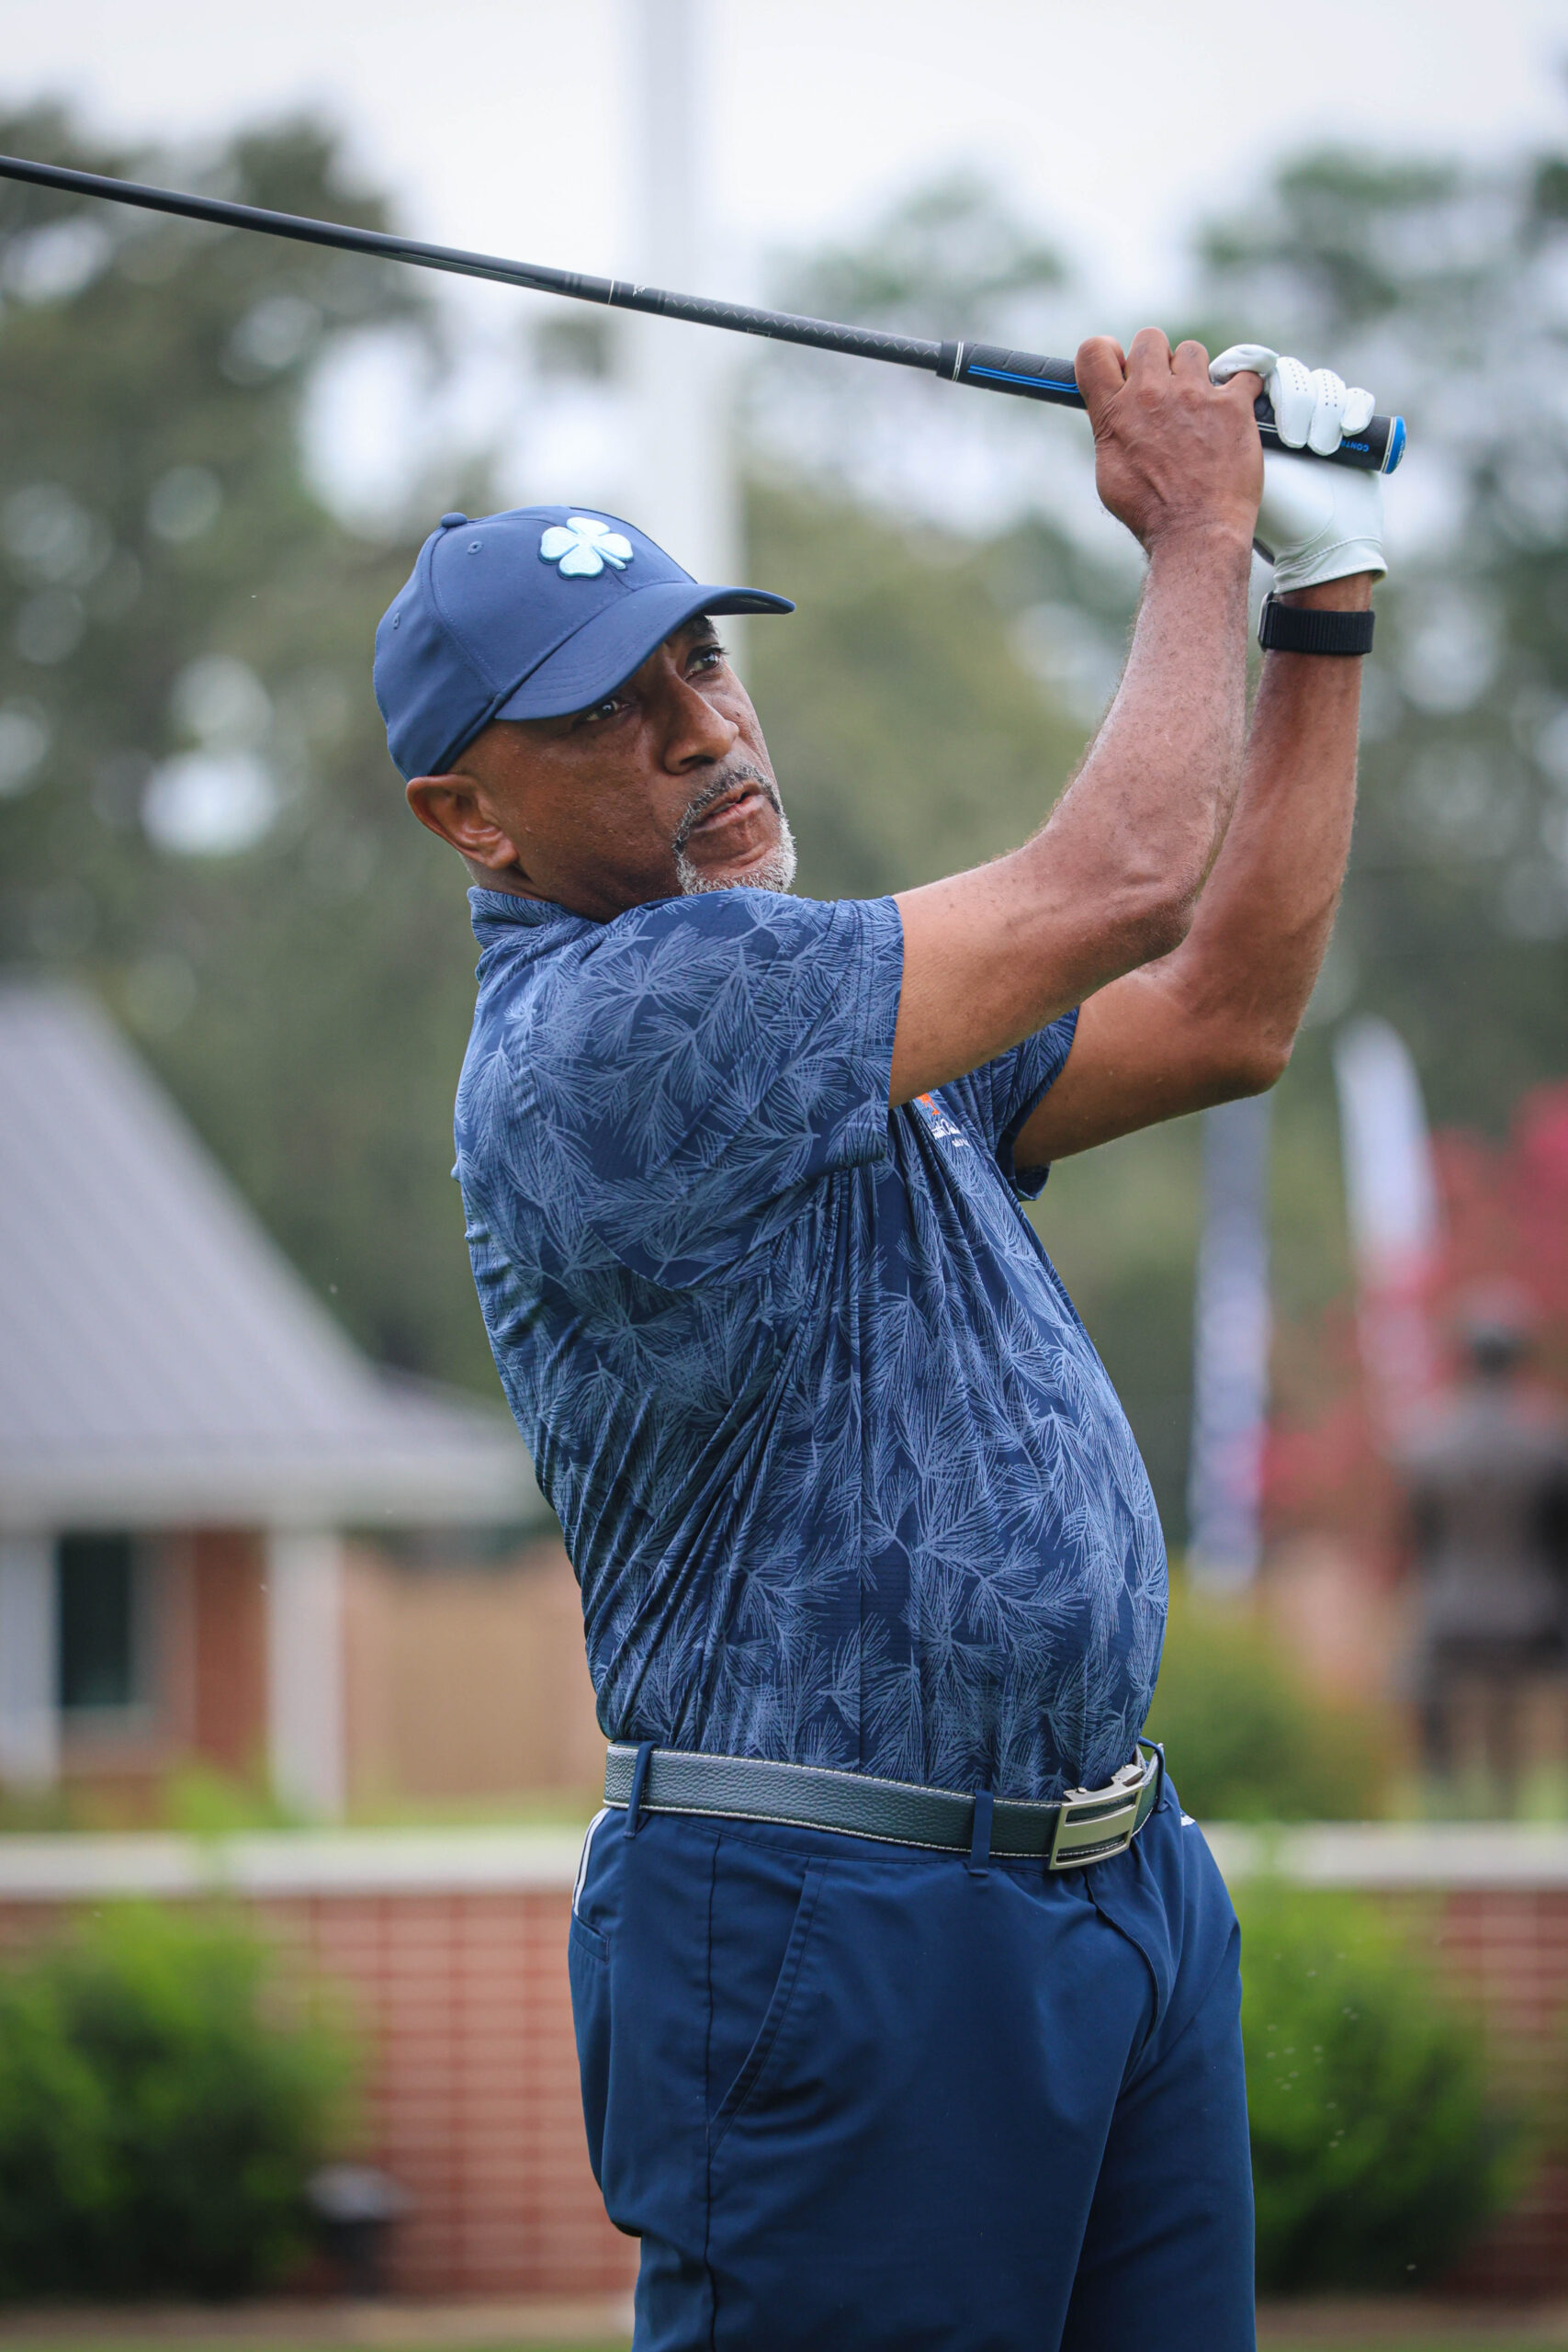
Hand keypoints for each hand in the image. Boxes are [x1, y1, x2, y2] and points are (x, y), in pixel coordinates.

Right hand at [1076, 329, 1262, 554]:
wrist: (1196, 534)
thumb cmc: (1152, 512)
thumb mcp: (1110, 473)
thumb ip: (1110, 431)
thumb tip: (1111, 412)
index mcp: (1115, 412)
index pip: (1094, 352)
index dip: (1107, 353)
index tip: (1120, 366)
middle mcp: (1152, 395)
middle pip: (1149, 339)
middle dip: (1157, 359)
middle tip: (1165, 391)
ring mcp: (1194, 396)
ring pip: (1192, 351)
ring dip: (1195, 372)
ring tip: (1199, 406)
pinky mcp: (1232, 405)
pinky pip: (1244, 374)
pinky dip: (1241, 388)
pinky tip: (1235, 408)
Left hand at [1209, 344, 1386, 590]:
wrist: (1318, 546)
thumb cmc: (1272, 518)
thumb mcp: (1235, 473)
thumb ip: (1210, 438)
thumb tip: (1181, 403)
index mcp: (1252, 420)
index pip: (1251, 374)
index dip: (1250, 367)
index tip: (1248, 375)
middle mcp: (1286, 414)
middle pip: (1289, 374)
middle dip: (1292, 398)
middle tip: (1292, 438)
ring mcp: (1321, 419)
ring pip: (1323, 384)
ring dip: (1321, 409)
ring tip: (1314, 447)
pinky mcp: (1352, 428)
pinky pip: (1356, 398)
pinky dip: (1353, 408)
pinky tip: (1346, 428)